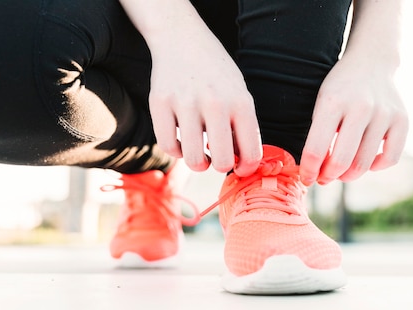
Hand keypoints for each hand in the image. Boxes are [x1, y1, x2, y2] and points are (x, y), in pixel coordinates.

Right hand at [147, 27, 261, 175]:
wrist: (182, 38)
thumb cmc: (215, 73)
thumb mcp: (238, 92)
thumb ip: (242, 126)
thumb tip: (241, 164)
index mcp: (240, 102)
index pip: (251, 153)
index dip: (246, 168)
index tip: (239, 167)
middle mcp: (215, 103)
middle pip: (222, 161)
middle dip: (220, 166)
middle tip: (217, 158)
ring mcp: (186, 103)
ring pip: (194, 159)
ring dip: (198, 163)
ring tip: (199, 152)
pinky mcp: (160, 103)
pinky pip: (168, 146)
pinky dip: (175, 150)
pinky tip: (181, 141)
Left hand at [299, 55, 408, 185]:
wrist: (371, 62)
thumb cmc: (340, 89)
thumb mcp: (320, 104)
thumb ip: (317, 136)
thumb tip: (314, 173)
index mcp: (333, 102)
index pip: (315, 150)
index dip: (308, 171)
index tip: (306, 177)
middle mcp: (360, 107)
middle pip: (342, 161)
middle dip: (328, 176)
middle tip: (324, 178)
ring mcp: (384, 113)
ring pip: (365, 163)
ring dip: (349, 175)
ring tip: (341, 171)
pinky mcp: (402, 119)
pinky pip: (391, 158)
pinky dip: (377, 167)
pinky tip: (367, 161)